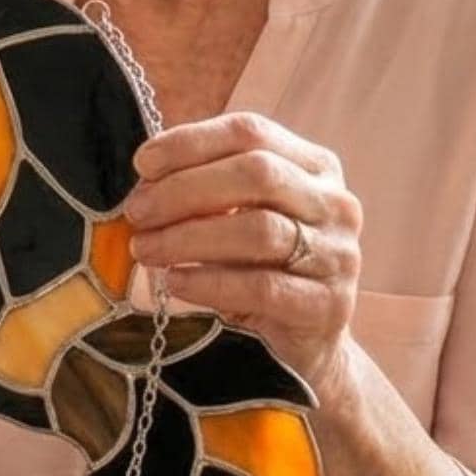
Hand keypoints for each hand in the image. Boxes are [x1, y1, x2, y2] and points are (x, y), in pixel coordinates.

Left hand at [124, 112, 360, 394]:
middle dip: (184, 189)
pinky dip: (210, 282)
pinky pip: (263, 287)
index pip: (251, 132)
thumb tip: (145, 182)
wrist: (307, 343)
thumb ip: (203, 191)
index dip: (191, 142)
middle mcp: (335, 203)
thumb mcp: (237, 218)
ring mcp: (338, 254)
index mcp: (313, 166)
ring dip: (188, 237)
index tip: (142, 164)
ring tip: (145, 250)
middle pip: (257, 174)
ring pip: (260, 230)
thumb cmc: (260, 267)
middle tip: (137, 212)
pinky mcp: (328, 305)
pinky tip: (175, 282)